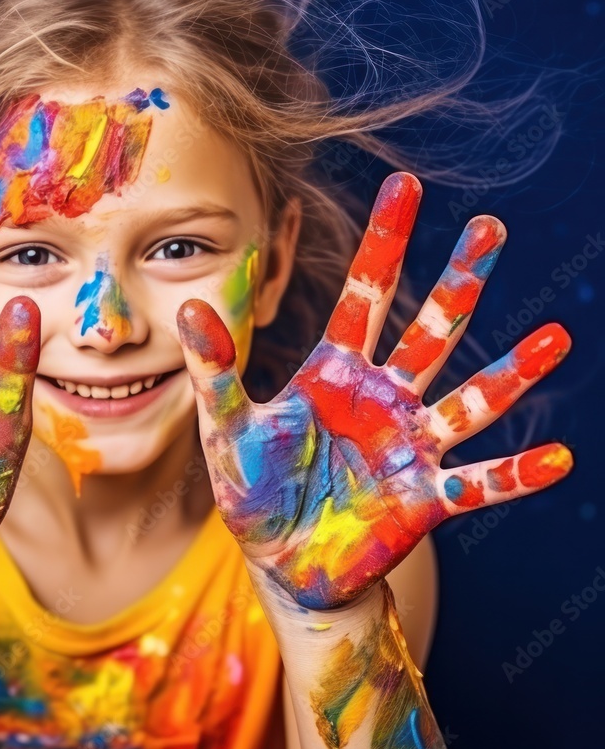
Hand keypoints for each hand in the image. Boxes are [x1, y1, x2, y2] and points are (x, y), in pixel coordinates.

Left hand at [177, 172, 571, 609]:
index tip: (405, 183)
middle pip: (429, 329)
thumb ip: (215, 372)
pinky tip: (560, 458)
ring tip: (556, 339)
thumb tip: (189, 306)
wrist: (282, 564)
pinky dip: (516, 473)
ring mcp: (409, 447)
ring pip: (470, 400)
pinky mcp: (426, 498)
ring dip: (512, 371)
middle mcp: (382, 400)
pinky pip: (480, 483)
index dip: (384, 242)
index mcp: (334, 375)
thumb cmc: (254, 493)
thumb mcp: (226, 430)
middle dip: (458, 280)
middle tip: (491, 227)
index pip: (365, 295)